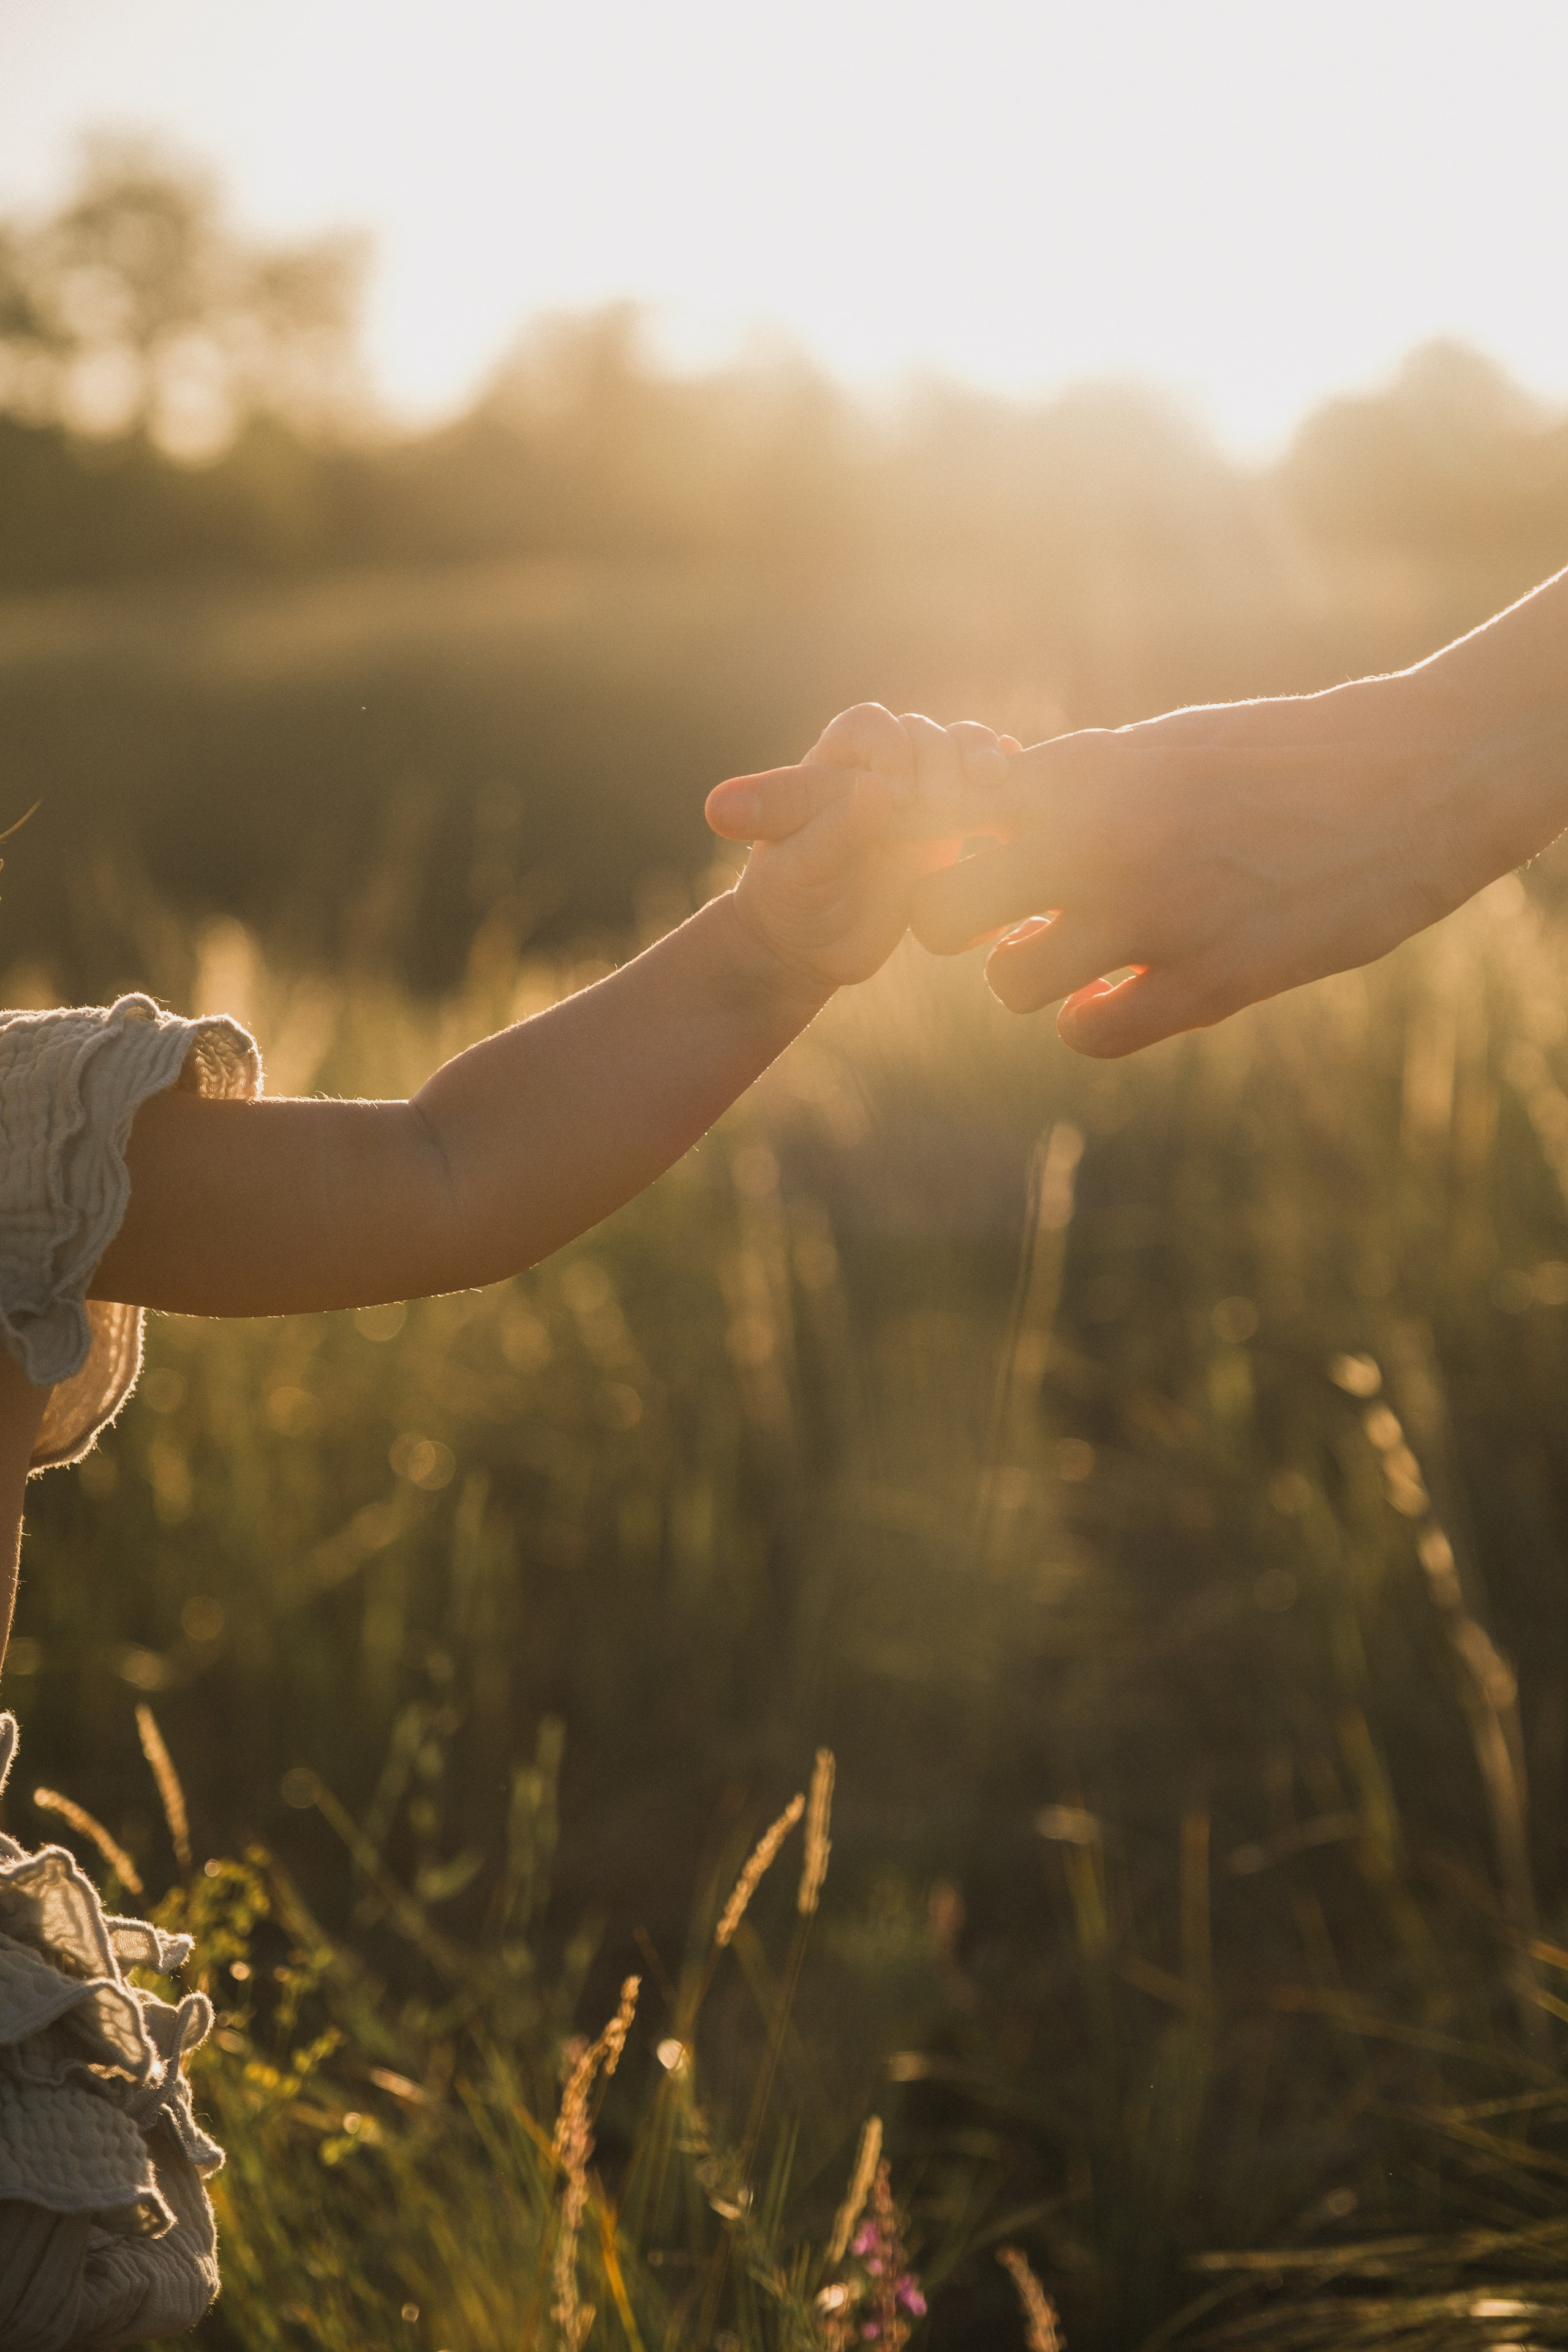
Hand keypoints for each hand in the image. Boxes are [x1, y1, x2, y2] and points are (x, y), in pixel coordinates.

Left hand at [706, 703, 1019, 997]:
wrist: (813, 948)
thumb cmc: (790, 904)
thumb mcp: (798, 874)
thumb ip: (832, 831)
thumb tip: (876, 788)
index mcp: (831, 767)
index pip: (867, 726)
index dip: (889, 745)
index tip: (893, 791)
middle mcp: (877, 771)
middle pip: (922, 733)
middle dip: (938, 759)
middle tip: (935, 804)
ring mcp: (917, 796)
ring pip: (958, 751)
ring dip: (977, 756)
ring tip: (990, 781)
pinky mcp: (949, 826)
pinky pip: (984, 789)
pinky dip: (1004, 775)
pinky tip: (1015, 776)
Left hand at [909, 665, 1560, 1056]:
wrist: (1414, 782)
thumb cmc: (1286, 753)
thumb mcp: (1170, 743)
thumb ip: (1082, 780)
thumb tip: (994, 811)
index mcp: (1091, 770)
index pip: (947, 814)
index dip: (946, 839)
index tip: (973, 845)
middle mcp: (1104, 842)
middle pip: (942, 911)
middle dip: (955, 918)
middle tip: (999, 912)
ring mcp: (1153, 917)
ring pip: (1009, 983)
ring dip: (1027, 973)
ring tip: (1069, 950)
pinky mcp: (1209, 981)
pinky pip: (1089, 1035)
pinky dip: (1091, 1020)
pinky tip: (1116, 995)